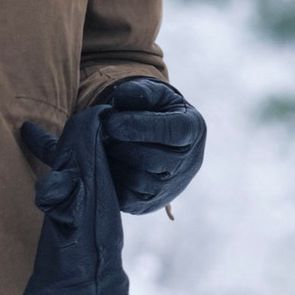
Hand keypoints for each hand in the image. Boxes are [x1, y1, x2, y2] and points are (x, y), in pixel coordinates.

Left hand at [98, 78, 206, 213]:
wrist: (158, 139)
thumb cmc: (155, 110)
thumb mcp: (154, 94)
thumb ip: (140, 92)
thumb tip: (122, 98)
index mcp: (193, 129)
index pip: (170, 132)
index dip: (136, 126)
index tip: (109, 119)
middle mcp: (189, 162)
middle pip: (150, 159)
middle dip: (120, 145)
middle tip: (102, 132)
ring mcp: (171, 187)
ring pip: (137, 180)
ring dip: (114, 162)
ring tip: (106, 146)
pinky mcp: (150, 203)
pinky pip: (126, 197)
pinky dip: (112, 180)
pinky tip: (109, 163)